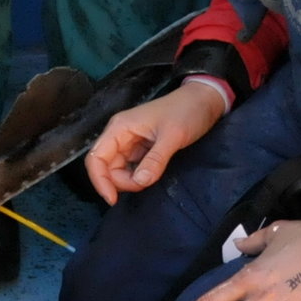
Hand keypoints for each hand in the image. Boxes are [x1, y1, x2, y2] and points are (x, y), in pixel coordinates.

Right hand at [86, 82, 225, 202]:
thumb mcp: (173, 136)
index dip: (99, 181)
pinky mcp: (142, 149)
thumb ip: (155, 160)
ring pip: (119, 170)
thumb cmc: (186, 111)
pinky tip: (152, 175)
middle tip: (145, 184)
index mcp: (120, 128)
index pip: (96, 158)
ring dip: (130, 180)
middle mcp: (121, 135)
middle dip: (121, 182)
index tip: (112, 200)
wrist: (204, 101)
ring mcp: (130, 142)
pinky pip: (132, 168)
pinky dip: (138, 176)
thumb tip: (139, 182)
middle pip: (106, 167)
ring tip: (152, 177)